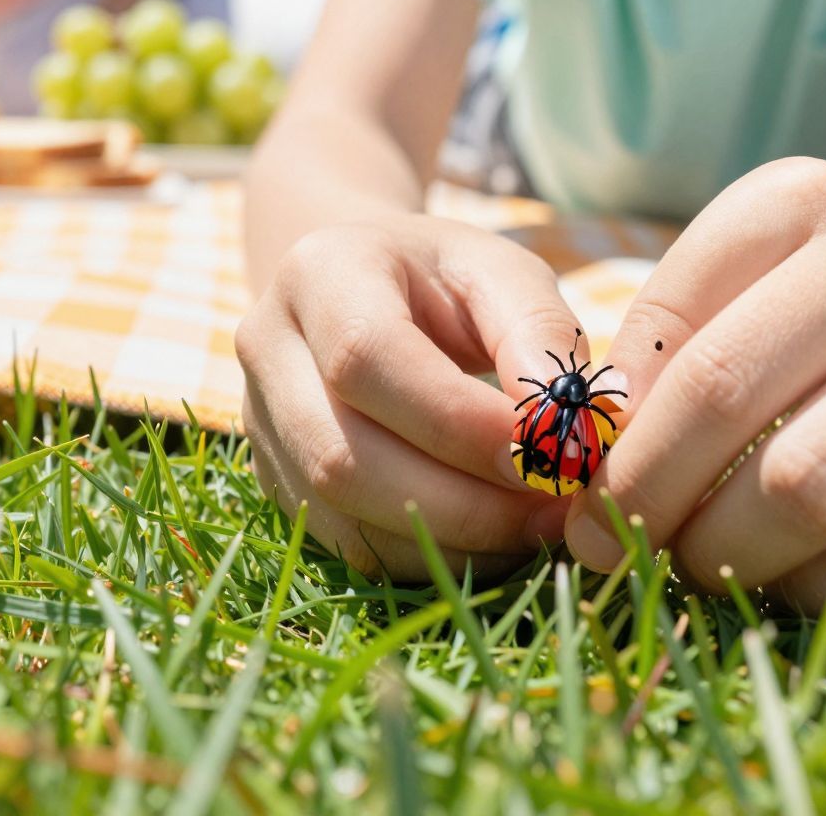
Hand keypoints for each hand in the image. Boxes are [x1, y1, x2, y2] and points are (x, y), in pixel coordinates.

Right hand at [236, 216, 596, 580]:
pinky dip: (426, 554)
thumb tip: (566, 427)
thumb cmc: (446, 280)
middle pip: (340, 454)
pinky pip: (346, 541)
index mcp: (319, 272)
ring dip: (448, 539)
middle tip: (553, 510)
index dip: (456, 422)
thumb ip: (539, 334)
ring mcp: (259, 419)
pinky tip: (489, 536)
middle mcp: (267, 345)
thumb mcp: (502, 274)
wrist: (368, 286)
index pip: (366, 357)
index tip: (548, 456)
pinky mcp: (274, 476)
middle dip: (459, 502)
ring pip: (339, 513)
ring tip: (533, 524)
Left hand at [559, 157, 825, 608]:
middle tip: (611, 543)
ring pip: (807, 489)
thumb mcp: (736, 283)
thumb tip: (588, 463)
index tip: (575, 487)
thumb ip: (659, 353)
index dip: (609, 430)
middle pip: (725, 400)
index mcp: (803, 200)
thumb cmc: (823, 303)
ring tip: (692, 558)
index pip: (668, 333)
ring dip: (722, 550)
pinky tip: (789, 566)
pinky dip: (813, 583)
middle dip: (648, 491)